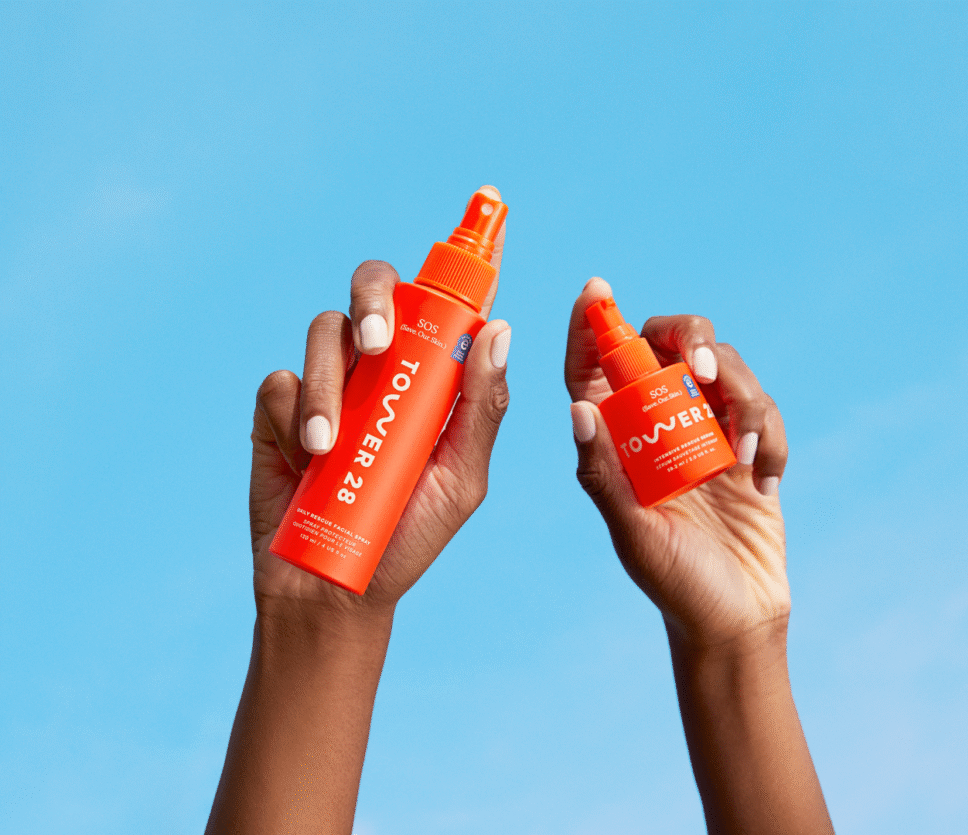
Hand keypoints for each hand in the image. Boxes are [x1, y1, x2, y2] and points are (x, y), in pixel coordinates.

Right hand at [249, 201, 508, 621]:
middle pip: (372, 289)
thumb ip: (481, 408)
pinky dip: (293, 409)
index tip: (487, 207)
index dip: (460, 262)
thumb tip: (499, 332)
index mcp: (428, 377)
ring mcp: (328, 384)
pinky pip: (279, 378)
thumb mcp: (461, 478)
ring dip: (329, 383)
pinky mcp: (277, 408)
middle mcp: (379, 367)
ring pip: (323, 332)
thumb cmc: (410, 534)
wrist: (339, 589)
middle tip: (379, 343)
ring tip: (331, 444)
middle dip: (374, 299)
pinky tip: (307, 456)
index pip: (440, 306)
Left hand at [565, 277, 788, 649]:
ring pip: (726, 369)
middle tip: (700, 364)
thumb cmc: (674, 582)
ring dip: (742, 395)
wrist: (735, 619)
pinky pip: (765, 411)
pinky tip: (765, 478)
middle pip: (668, 346)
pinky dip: (771, 433)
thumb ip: (604, 473)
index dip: (592, 326)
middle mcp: (661, 425)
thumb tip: (577, 408)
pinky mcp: (752, 446)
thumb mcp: (633, 532)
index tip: (595, 290)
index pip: (596, 369)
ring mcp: (710, 431)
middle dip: (687, 336)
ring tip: (746, 449)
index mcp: (618, 440)